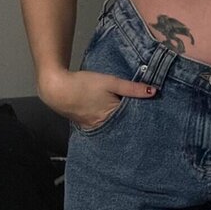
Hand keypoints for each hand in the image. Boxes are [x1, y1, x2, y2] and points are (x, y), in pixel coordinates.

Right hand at [37, 67, 156, 129]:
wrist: (57, 89)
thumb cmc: (84, 84)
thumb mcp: (111, 82)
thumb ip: (132, 88)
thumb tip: (154, 91)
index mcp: (112, 117)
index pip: (133, 120)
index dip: (143, 116)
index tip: (154, 116)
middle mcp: (104, 126)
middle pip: (123, 126)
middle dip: (133, 123)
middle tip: (147, 121)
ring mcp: (94, 127)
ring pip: (113, 127)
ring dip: (121, 123)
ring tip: (132, 120)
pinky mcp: (86, 124)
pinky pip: (102, 126)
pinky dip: (109, 123)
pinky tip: (112, 119)